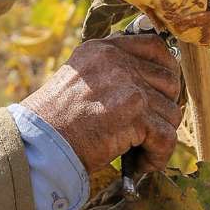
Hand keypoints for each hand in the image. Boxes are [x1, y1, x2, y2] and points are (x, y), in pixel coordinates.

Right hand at [21, 34, 183, 175]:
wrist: (38, 144)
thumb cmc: (54, 121)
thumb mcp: (78, 79)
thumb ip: (109, 73)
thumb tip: (148, 84)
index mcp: (102, 49)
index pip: (155, 46)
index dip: (167, 71)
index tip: (163, 93)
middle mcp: (116, 62)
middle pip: (169, 81)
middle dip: (165, 108)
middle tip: (151, 128)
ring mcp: (127, 86)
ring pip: (170, 112)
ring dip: (159, 136)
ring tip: (141, 151)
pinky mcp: (134, 115)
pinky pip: (166, 137)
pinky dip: (158, 155)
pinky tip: (143, 163)